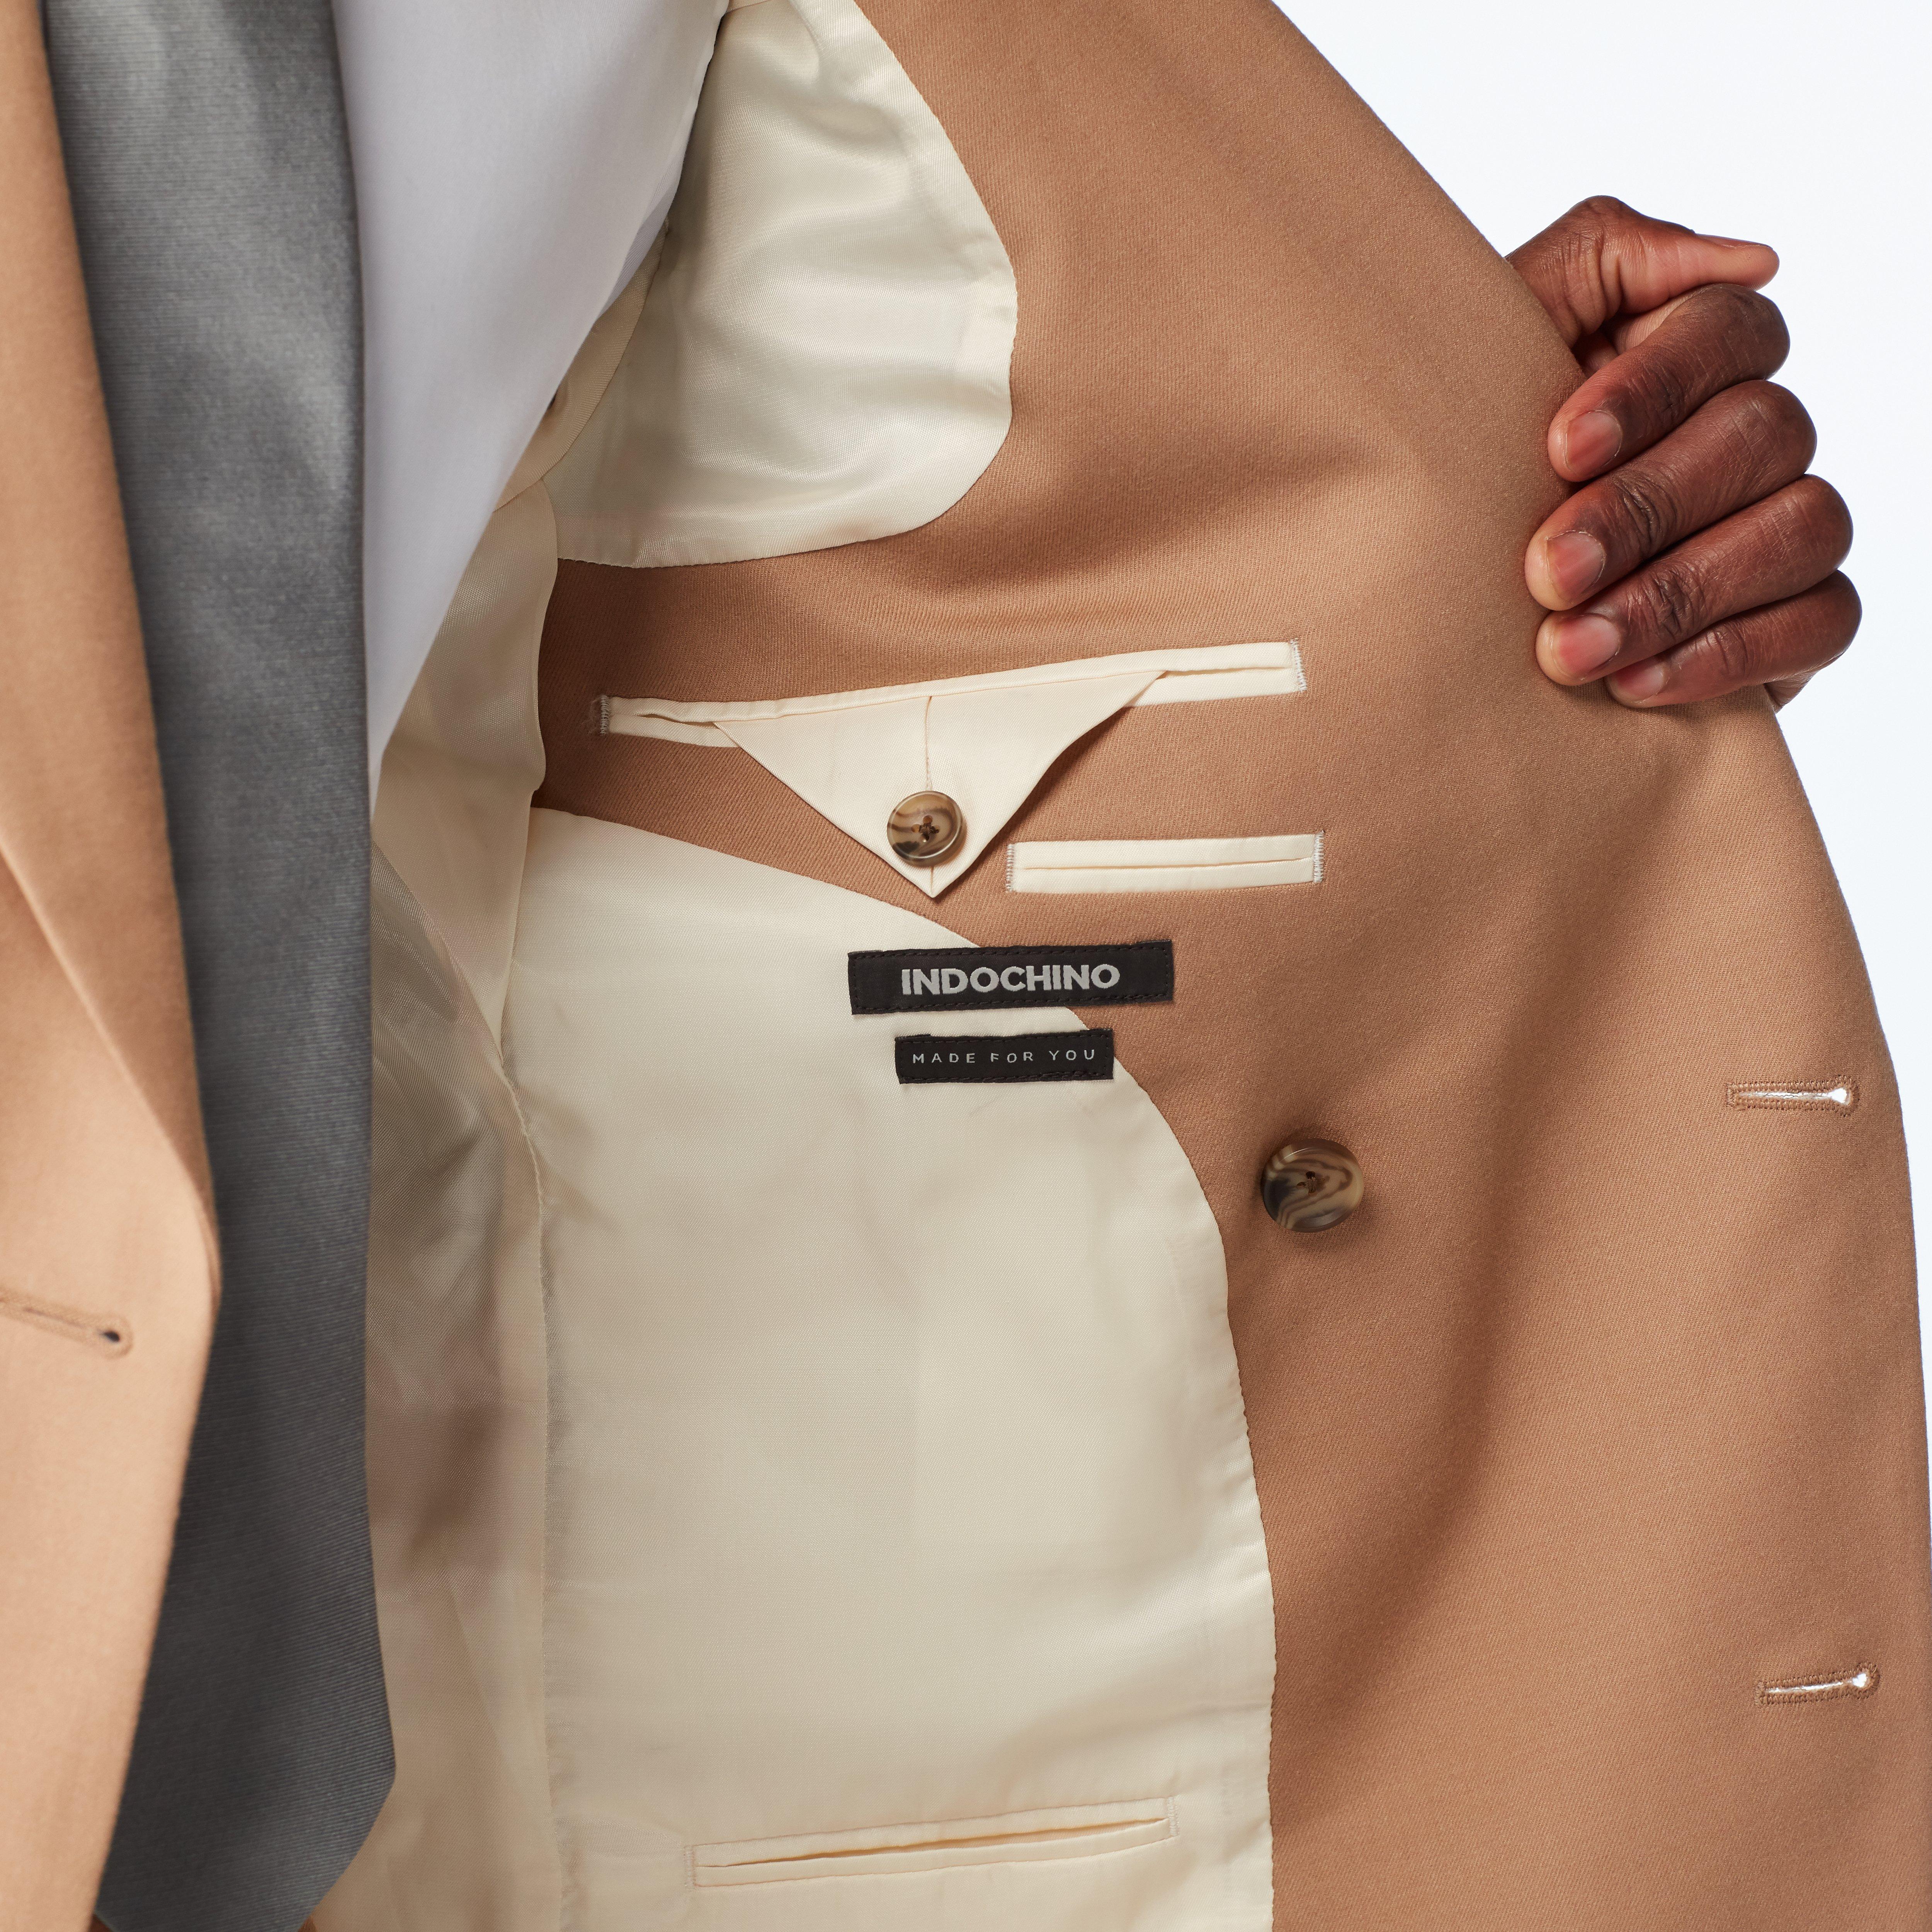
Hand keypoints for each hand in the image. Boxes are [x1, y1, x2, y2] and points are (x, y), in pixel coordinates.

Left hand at [1511, 197, 1857, 708]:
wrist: (1434, 612)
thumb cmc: (1462, 465)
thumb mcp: (1492, 346)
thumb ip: (1602, 259)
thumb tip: (1753, 257)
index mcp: (1691, 353)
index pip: (1730, 330)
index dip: (1652, 386)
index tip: (1560, 450)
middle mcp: (1756, 431)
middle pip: (1762, 432)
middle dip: (1646, 508)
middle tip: (1547, 572)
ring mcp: (1786, 522)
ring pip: (1802, 525)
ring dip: (1678, 592)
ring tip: (1570, 648)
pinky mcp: (1800, 618)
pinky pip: (1822, 620)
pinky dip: (1727, 654)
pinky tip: (1634, 683)